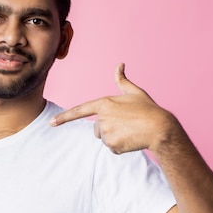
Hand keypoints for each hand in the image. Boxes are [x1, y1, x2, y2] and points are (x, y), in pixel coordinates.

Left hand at [50, 63, 177, 153]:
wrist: (160, 128)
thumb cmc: (149, 109)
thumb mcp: (135, 93)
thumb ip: (122, 80)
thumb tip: (119, 64)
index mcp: (104, 103)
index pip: (80, 110)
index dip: (64, 117)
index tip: (51, 123)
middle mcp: (102, 117)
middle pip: (97, 128)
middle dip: (109, 129)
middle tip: (127, 125)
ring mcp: (106, 132)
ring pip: (104, 138)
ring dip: (115, 138)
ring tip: (130, 131)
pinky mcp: (111, 145)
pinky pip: (112, 148)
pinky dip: (121, 147)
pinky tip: (131, 140)